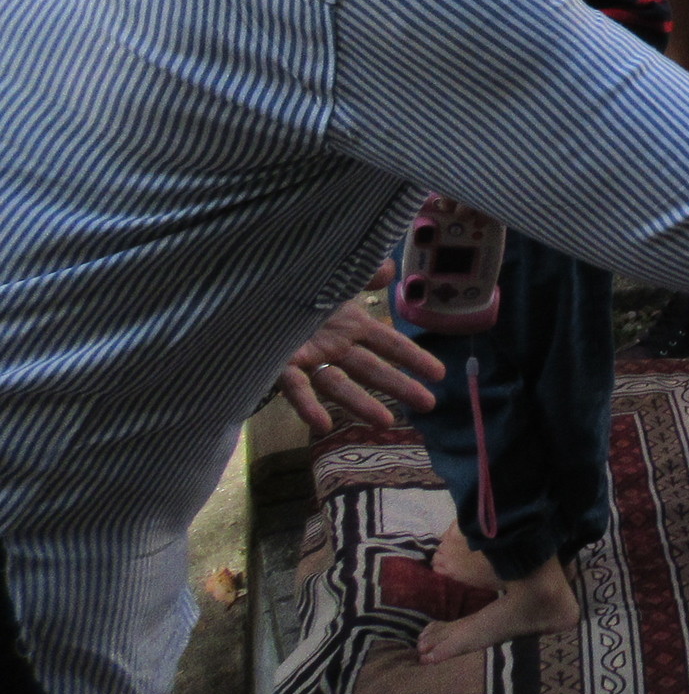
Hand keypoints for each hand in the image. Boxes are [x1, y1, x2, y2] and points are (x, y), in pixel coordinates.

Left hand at [275, 265, 443, 435]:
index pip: (389, 343)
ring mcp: (309, 358)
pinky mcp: (279, 366)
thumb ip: (362, 274)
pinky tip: (322, 424)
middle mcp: (333, 345)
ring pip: (339, 385)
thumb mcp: (334, 273)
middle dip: (401, 386)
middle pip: (372, 369)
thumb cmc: (292, 282)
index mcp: (349, 324)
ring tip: (386, 423)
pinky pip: (296, 388)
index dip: (414, 358)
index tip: (440, 375)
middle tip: (429, 405)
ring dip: (362, 404)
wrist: (244, 290)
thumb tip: (390, 268)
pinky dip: (308, 406)